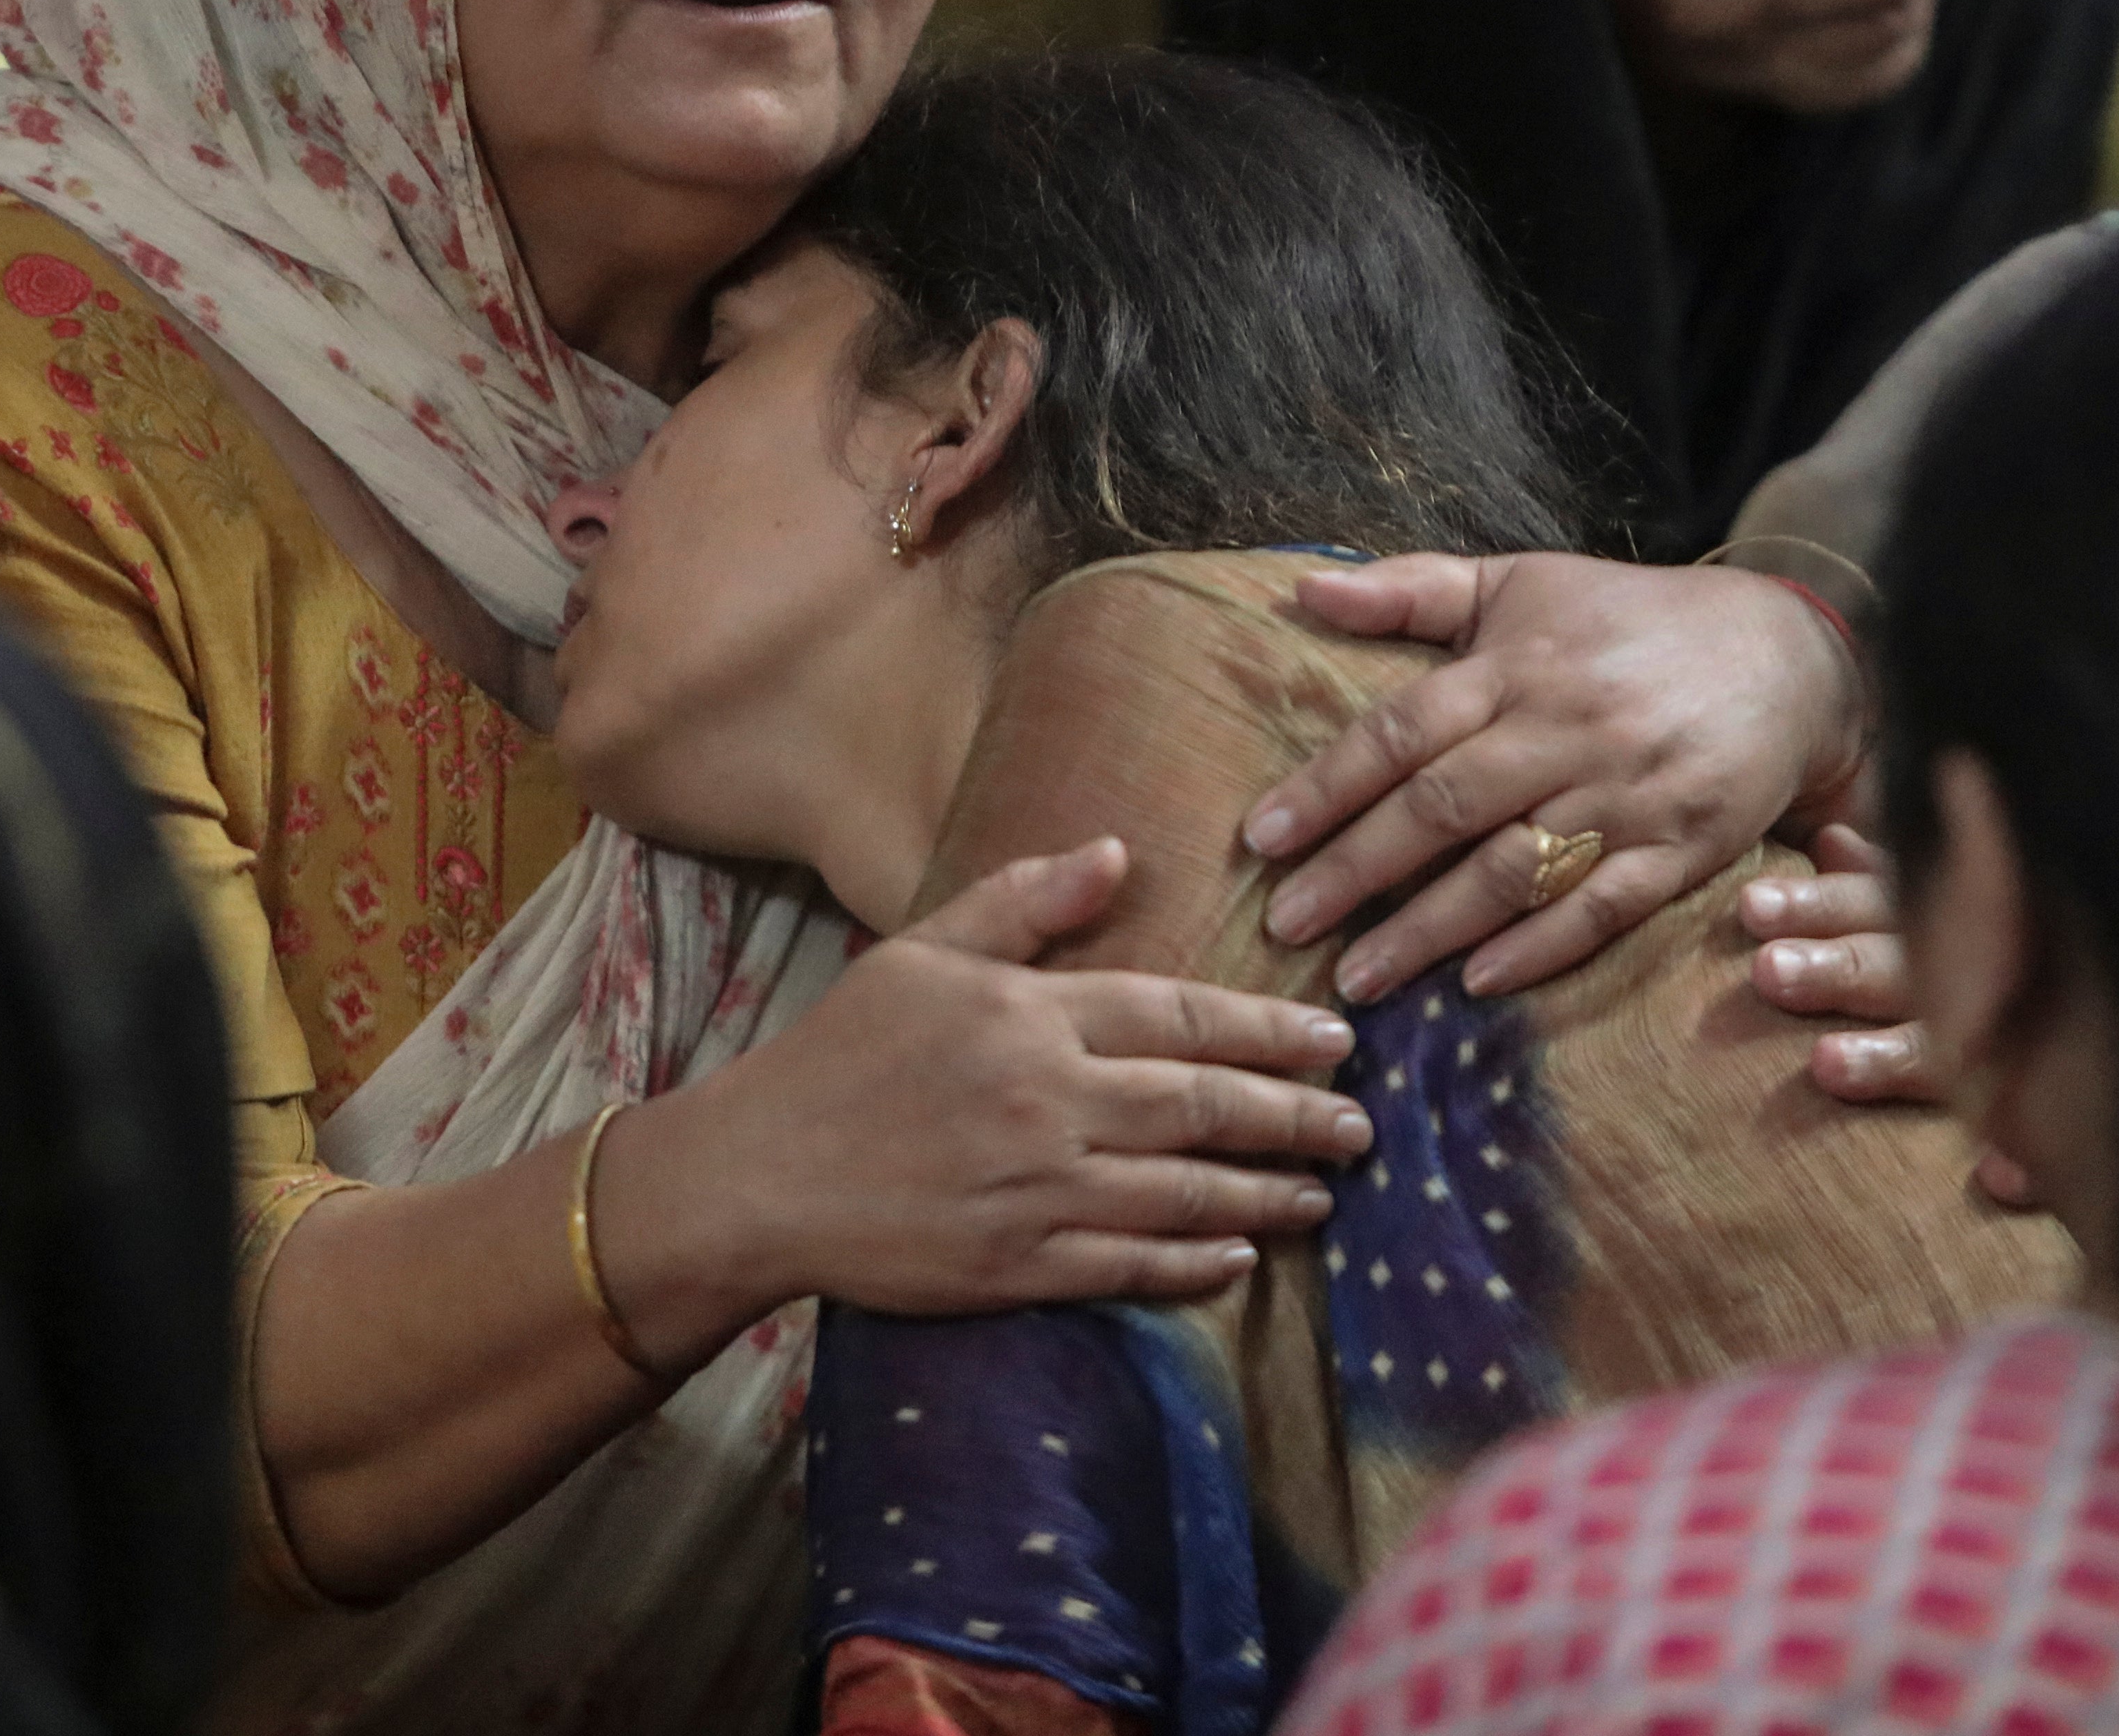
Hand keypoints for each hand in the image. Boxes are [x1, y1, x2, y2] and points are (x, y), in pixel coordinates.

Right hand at [642, 840, 1371, 1347]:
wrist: (755, 1175)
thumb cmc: (840, 1054)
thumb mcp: (922, 951)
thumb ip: (1024, 901)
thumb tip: (1118, 852)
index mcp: (1030, 1016)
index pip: (1182, 1017)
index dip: (1271, 1031)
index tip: (1337, 1041)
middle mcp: (1045, 1101)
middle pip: (1202, 1106)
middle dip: (1296, 1116)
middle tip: (1363, 1124)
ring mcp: (1033, 1191)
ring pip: (1182, 1193)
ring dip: (1266, 1191)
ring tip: (1325, 1190)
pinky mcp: (1013, 1266)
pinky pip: (1128, 1266)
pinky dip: (1194, 1262)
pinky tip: (1241, 1256)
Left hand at [1244, 553, 1865, 1002]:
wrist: (1790, 656)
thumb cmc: (1631, 621)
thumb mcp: (1522, 581)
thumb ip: (1410, 589)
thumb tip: (1304, 588)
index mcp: (1516, 666)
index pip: (1402, 730)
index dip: (1329, 786)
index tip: (1260, 840)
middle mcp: (1565, 731)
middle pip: (1445, 807)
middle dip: (1358, 872)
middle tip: (1285, 926)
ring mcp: (1626, 795)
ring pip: (1514, 869)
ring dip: (1431, 930)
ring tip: (1360, 979)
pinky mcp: (1682, 849)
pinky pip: (1604, 907)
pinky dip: (1541, 947)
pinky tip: (1478, 981)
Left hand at [1740, 828, 2030, 1204]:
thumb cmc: (2040, 952)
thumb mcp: (1966, 899)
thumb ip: (1894, 879)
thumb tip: (1832, 841)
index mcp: (1956, 924)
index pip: (1877, 906)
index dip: (1816, 906)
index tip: (1748, 906)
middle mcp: (1995, 977)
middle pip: (1905, 970)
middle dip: (1838, 970)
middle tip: (1767, 973)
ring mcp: (2044, 1049)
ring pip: (1960, 1051)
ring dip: (1895, 1059)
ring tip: (1823, 1068)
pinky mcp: (2093, 1126)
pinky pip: (2065, 1148)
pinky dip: (2037, 1159)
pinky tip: (1999, 1175)